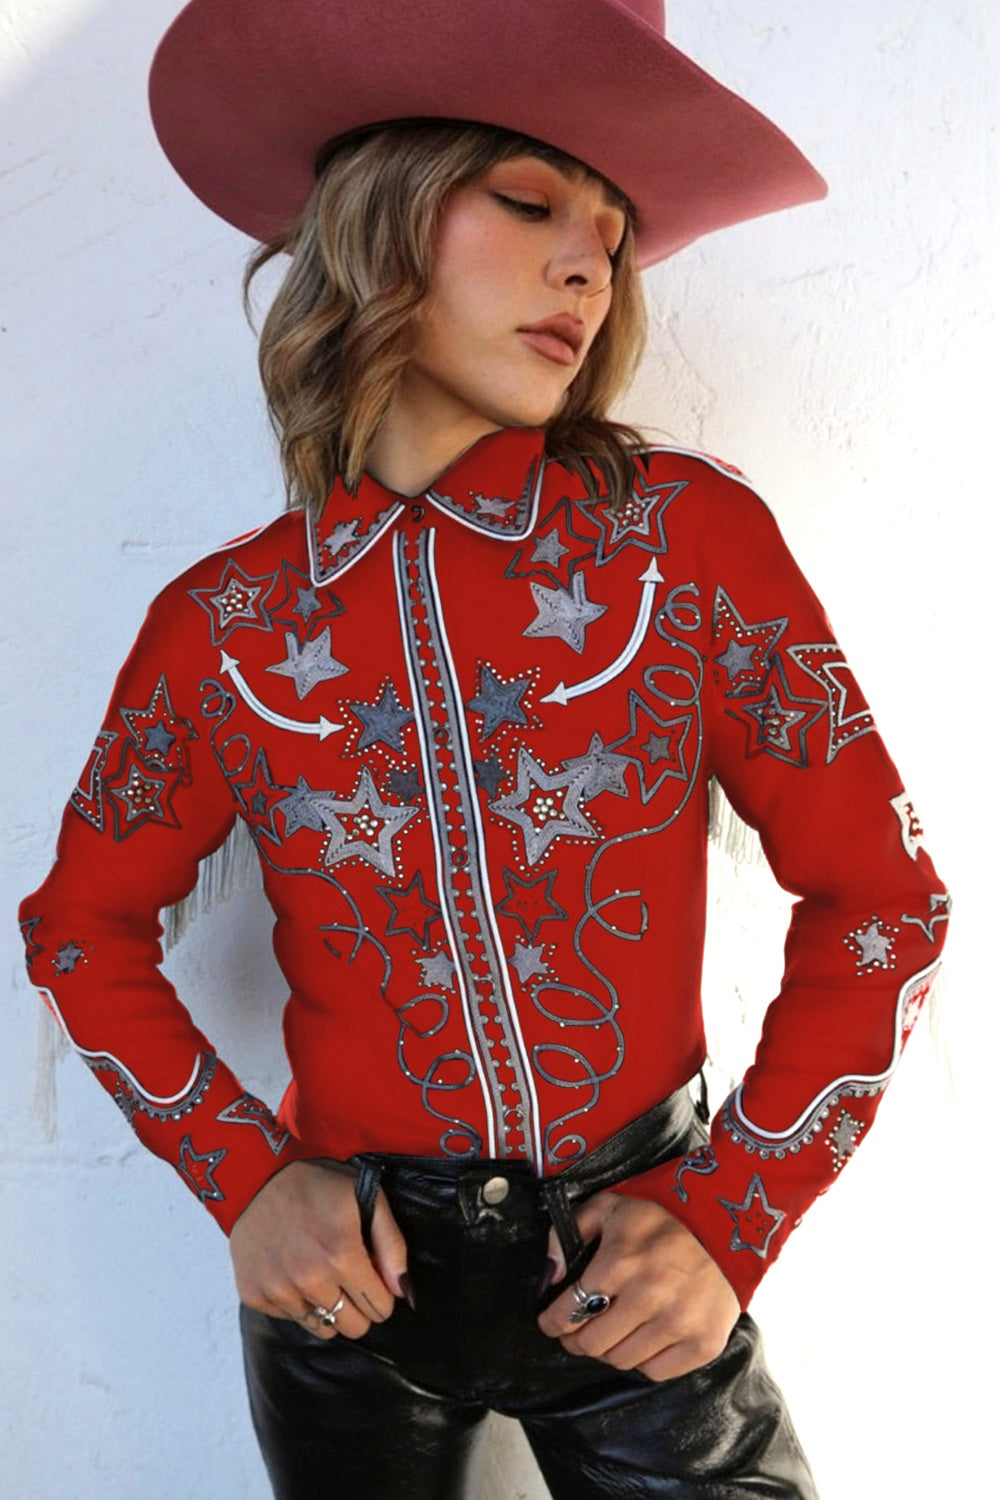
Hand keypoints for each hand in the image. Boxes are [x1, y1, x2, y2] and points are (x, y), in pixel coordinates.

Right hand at [229, 1160, 407, 1340]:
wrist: (255, 1177)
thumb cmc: (316, 1184)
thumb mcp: (365, 1197)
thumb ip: (392, 1245)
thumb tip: (403, 1292)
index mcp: (341, 1254)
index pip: (379, 1309)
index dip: (381, 1294)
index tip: (372, 1277)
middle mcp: (309, 1279)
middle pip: (353, 1328)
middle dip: (359, 1307)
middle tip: (348, 1278)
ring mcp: (278, 1290)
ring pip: (322, 1329)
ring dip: (328, 1307)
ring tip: (320, 1275)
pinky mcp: (254, 1295)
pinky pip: (290, 1319)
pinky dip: (297, 1302)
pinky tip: (293, 1272)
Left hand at [537, 1192, 738, 1381]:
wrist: (726, 1228)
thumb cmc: (663, 1218)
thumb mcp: (609, 1206)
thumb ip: (569, 1232)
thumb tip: (552, 1274)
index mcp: (621, 1262)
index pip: (570, 1311)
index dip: (553, 1322)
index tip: (551, 1322)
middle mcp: (649, 1297)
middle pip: (592, 1343)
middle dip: (577, 1338)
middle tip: (579, 1329)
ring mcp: (679, 1324)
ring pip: (620, 1361)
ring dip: (609, 1349)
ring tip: (613, 1330)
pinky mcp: (702, 1344)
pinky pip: (654, 1372)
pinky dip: (643, 1359)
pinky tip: (644, 1337)